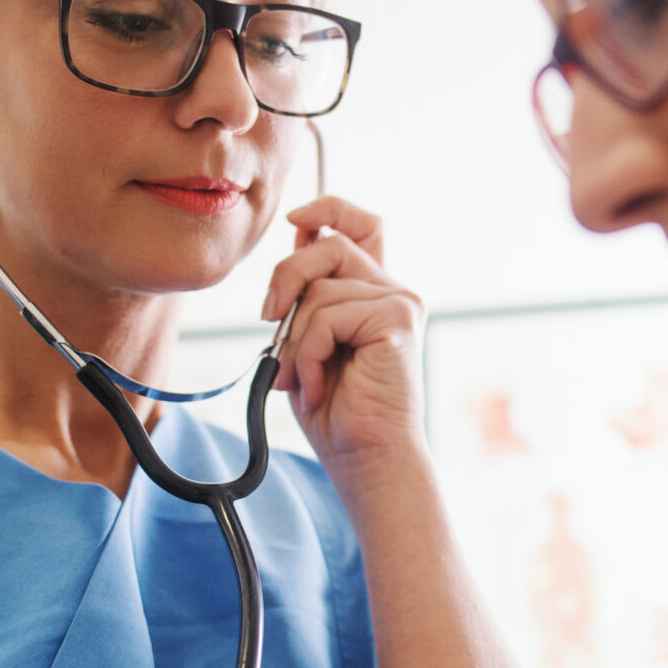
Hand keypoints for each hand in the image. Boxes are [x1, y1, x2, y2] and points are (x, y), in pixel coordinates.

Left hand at [259, 197, 425, 475]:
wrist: (367, 459)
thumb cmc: (338, 412)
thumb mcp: (308, 341)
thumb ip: (308, 294)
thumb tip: (296, 237)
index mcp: (373, 294)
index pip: (361, 226)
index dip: (329, 208)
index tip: (296, 219)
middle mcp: (392, 293)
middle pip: (330, 243)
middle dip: (286, 275)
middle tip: (268, 318)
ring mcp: (399, 303)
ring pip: (321, 285)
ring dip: (296, 338)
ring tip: (304, 378)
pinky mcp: (397, 319)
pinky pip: (328, 314)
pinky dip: (309, 353)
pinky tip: (319, 386)